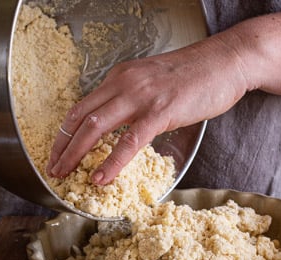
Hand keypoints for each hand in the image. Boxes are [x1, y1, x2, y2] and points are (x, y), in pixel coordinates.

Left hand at [47, 35, 249, 183]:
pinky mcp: (161, 112)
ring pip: (96, 127)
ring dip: (76, 153)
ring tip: (66, 175)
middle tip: (53, 169)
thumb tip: (123, 125)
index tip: (56, 152)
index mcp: (121, 77)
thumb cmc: (196, 75)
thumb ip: (134, 99)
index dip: (65, 132)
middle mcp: (124, 83)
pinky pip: (129, 141)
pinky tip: (102, 177)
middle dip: (62, 146)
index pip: (82, 106)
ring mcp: (142, 97)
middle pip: (81, 117)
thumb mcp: (153, 82)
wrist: (227, 61)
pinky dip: (112, 162)